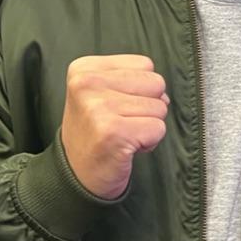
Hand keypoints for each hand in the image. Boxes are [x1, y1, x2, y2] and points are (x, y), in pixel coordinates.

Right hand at [61, 55, 168, 199]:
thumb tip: (164, 94)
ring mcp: (98, 107)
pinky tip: (126, 146)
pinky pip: (158, 128)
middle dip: (148, 106)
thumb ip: (133, 80)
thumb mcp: (103, 93)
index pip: (145, 65)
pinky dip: (150, 142)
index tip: (117, 107)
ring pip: (160, 107)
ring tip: (123, 134)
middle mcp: (87, 83)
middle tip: (122, 123)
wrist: (76, 175)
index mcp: (85, 69)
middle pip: (156, 83)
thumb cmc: (96, 133)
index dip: (141, 89)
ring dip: (148, 126)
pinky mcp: (113, 132)